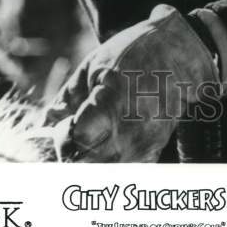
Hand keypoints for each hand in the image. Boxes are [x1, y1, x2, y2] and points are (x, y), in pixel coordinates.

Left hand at [43, 5, 218, 161]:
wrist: (180, 54)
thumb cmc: (133, 53)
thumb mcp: (94, 65)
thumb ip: (68, 97)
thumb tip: (47, 122)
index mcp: (113, 103)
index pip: (77, 141)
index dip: (64, 136)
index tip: (65, 125)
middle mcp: (131, 130)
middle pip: (88, 164)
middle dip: (73, 153)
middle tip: (74, 136)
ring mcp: (145, 144)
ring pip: (105, 173)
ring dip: (91, 162)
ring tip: (91, 140)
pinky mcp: (154, 150)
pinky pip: (124, 171)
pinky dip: (111, 164)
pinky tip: (109, 146)